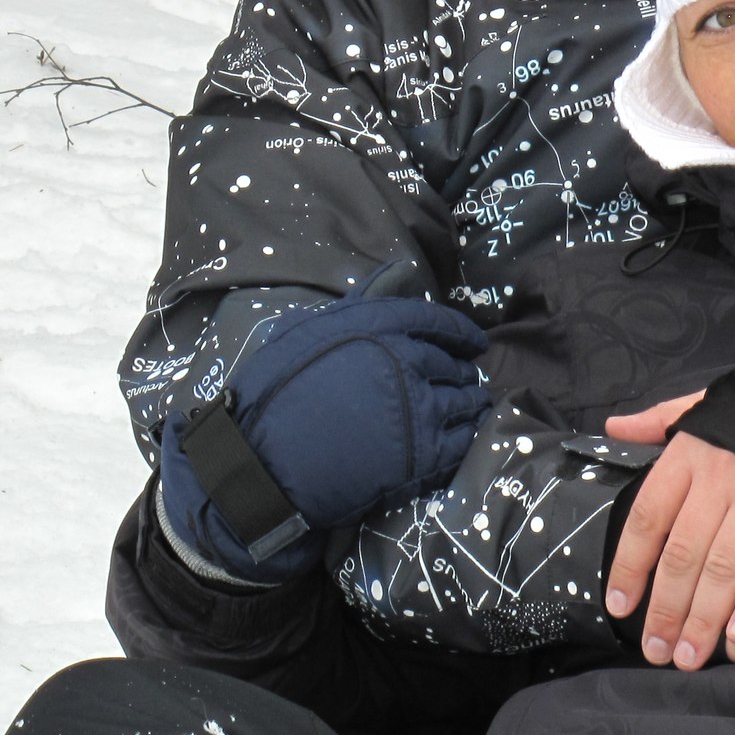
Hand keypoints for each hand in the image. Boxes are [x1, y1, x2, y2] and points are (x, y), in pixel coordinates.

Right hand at [159, 295, 488, 581]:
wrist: (261, 462)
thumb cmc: (271, 394)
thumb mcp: (303, 330)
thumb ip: (355, 302)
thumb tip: (396, 271)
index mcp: (378, 328)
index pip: (435, 321)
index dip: (460, 332)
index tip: (474, 342)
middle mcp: (407, 361)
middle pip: (450, 364)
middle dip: (460, 371)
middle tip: (465, 378)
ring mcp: (419, 409)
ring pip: (463, 402)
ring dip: (470, 402)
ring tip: (473, 405)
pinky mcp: (423, 455)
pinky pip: (461, 442)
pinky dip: (467, 437)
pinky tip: (466, 436)